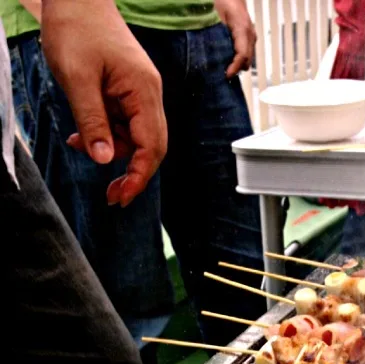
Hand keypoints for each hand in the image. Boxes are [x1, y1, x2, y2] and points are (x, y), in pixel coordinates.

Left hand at [41, 0, 167, 205]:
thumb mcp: (77, 79)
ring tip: (78, 145)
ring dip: (112, 150)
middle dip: (132, 173)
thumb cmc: (76, 28)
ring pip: (136, 138)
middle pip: (152, 148)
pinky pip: (124, 124)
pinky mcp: (129, 91)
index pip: (152, 147)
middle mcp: (149, 95)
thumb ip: (93, 121)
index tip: (120, 197)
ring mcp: (141, 93)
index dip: (138, 177)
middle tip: (110, 196)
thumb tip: (106, 160)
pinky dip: (106, 134)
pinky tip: (82, 134)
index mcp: (143, 92)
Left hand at [215, 0, 255, 76]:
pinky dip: (237, 60)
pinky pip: (245, 54)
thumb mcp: (215, 15)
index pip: (242, 55)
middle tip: (221, 74)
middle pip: (247, 60)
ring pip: (248, 59)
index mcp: (243, 29)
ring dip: (237, 65)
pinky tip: (226, 60)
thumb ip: (215, 33)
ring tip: (223, 68)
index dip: (235, 68)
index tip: (226, 76)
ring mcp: (251, 36)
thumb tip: (208, 53)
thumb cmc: (223, 0)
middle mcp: (250, 34)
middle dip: (235, 69)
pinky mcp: (249, 38)